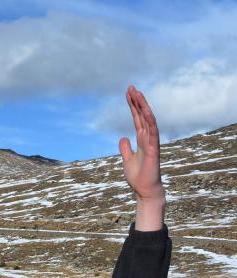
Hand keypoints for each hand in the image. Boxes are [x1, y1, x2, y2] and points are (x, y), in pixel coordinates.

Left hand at [118, 85, 162, 201]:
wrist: (144, 190)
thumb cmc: (138, 176)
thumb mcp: (127, 159)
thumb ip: (125, 148)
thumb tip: (123, 137)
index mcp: (142, 139)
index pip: (137, 119)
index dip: (133, 106)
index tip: (129, 93)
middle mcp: (148, 138)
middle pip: (142, 116)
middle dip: (137, 101)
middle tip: (131, 87)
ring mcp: (152, 143)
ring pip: (148, 120)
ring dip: (143, 107)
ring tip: (137, 93)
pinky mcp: (153, 149)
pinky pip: (152, 132)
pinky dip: (150, 121)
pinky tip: (146, 111)